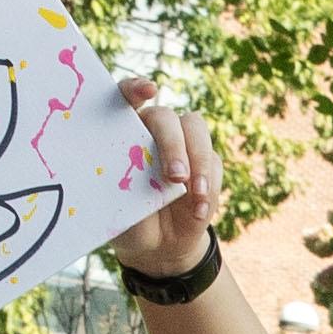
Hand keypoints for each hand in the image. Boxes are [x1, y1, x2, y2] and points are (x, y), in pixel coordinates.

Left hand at [113, 94, 224, 275]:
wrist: (157, 244)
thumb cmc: (128, 220)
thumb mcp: (119, 208)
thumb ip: (128, 185)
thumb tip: (139, 172)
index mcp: (122, 133)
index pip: (124, 98)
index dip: (135, 88)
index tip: (148, 91)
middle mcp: (151, 130)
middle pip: (165, 117)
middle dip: (173, 144)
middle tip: (175, 176)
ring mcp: (181, 144)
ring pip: (196, 130)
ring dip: (197, 160)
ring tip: (193, 194)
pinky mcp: (205, 162)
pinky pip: (213, 163)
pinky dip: (209, 186)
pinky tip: (199, 212)